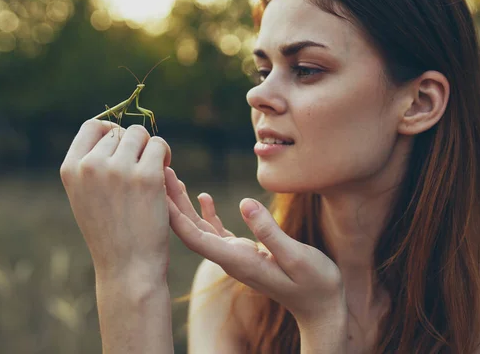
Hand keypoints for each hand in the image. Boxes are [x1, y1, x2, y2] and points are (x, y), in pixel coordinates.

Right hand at [59, 120, 171, 282]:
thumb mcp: (86, 198)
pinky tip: (165, 175)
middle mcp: (91, 165)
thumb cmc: (111, 234)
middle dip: (134, 146)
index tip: (124, 147)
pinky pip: (159, 146)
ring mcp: (119, 169)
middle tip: (142, 168)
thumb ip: (92, 166)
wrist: (127, 268)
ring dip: (150, 149)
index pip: (92, 126)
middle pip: (121, 131)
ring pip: (141, 135)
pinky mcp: (147, 176)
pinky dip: (165, 155)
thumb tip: (113, 132)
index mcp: (71, 169)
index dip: (111, 132)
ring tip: (153, 171)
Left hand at [164, 168, 345, 324]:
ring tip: (172, 179)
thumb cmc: (315, 284)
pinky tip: (203, 196)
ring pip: (201, 229)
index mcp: (238, 260)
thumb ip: (269, 232)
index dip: (174, 215)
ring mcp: (236, 256)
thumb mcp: (297, 257)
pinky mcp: (245, 252)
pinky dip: (207, 213)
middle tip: (158, 172)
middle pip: (190, 230)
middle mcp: (230, 259)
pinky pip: (218, 231)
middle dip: (172, 203)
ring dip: (184, 205)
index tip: (158, 189)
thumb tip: (244, 202)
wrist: (321, 306)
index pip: (195, 238)